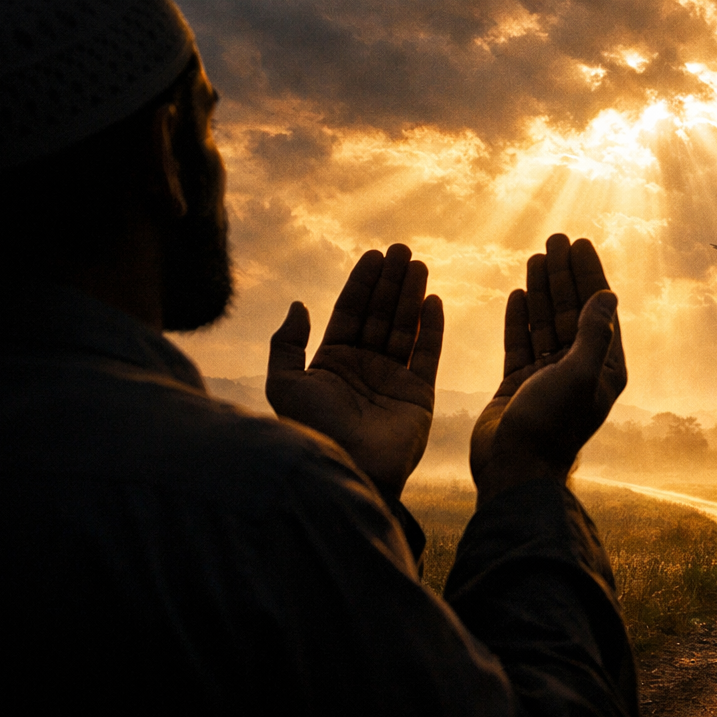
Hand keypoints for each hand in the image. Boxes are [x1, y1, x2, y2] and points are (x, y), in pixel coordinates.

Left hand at [266, 244, 443, 498]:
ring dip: (411, 295)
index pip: (350, 313)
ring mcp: (393, 380)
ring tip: (418, 264)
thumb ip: (286, 343)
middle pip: (379, 314)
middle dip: (390, 282)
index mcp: (333, 364)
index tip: (373, 256)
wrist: (349, 466)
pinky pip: (427, 354)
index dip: (361, 284)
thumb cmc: (313, 429)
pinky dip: (431, 328)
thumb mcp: (284, 383)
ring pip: (404, 328)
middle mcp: (364, 368)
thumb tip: (298, 306)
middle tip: (401, 249)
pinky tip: (432, 300)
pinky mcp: (419, 395)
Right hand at [471, 234, 626, 503]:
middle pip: (572, 311)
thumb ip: (593, 334)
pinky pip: (520, 342)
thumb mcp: (580, 375)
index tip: (581, 244)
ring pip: (545, 323)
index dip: (590, 275)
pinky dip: (519, 318)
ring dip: (542, 290)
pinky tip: (518, 294)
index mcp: (603, 369)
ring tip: (537, 256)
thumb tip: (608, 296)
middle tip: (556, 239)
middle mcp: (578, 370)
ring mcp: (547, 377)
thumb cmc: (551, 425)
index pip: (598, 310)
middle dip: (565, 275)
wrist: (514, 469)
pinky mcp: (518, 384)